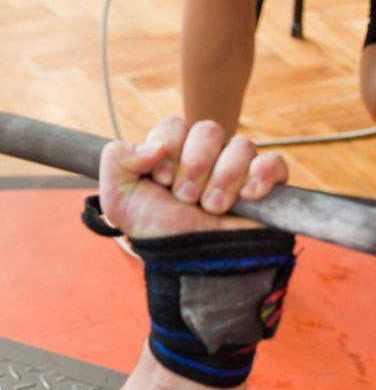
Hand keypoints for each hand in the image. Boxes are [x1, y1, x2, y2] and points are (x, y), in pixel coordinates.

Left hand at [98, 117, 287, 238]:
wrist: (189, 264)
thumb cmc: (156, 231)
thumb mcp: (118, 198)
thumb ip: (116, 159)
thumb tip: (153, 144)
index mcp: (171, 153)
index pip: (174, 125)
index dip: (168, 149)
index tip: (161, 181)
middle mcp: (205, 156)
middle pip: (208, 130)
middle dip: (194, 166)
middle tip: (185, 197)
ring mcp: (237, 169)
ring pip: (241, 145)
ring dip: (223, 178)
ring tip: (211, 208)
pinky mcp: (266, 185)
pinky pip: (274, 162)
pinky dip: (261, 176)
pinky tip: (247, 197)